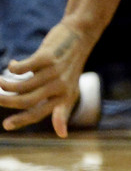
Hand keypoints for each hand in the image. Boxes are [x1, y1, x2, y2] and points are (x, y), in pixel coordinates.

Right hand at [0, 21, 88, 136]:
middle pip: (26, 101)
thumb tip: (62, 134)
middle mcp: (60, 86)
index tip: (5, 125)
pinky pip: (21, 69)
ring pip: (21, 85)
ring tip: (0, 81)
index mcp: (65, 97)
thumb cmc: (71, 67)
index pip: (39, 113)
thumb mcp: (70, 89)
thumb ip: (61, 109)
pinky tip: (13, 64)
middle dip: (6, 101)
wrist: (82, 35)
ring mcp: (54, 71)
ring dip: (6, 85)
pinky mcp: (47, 57)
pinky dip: (13, 68)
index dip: (21, 121)